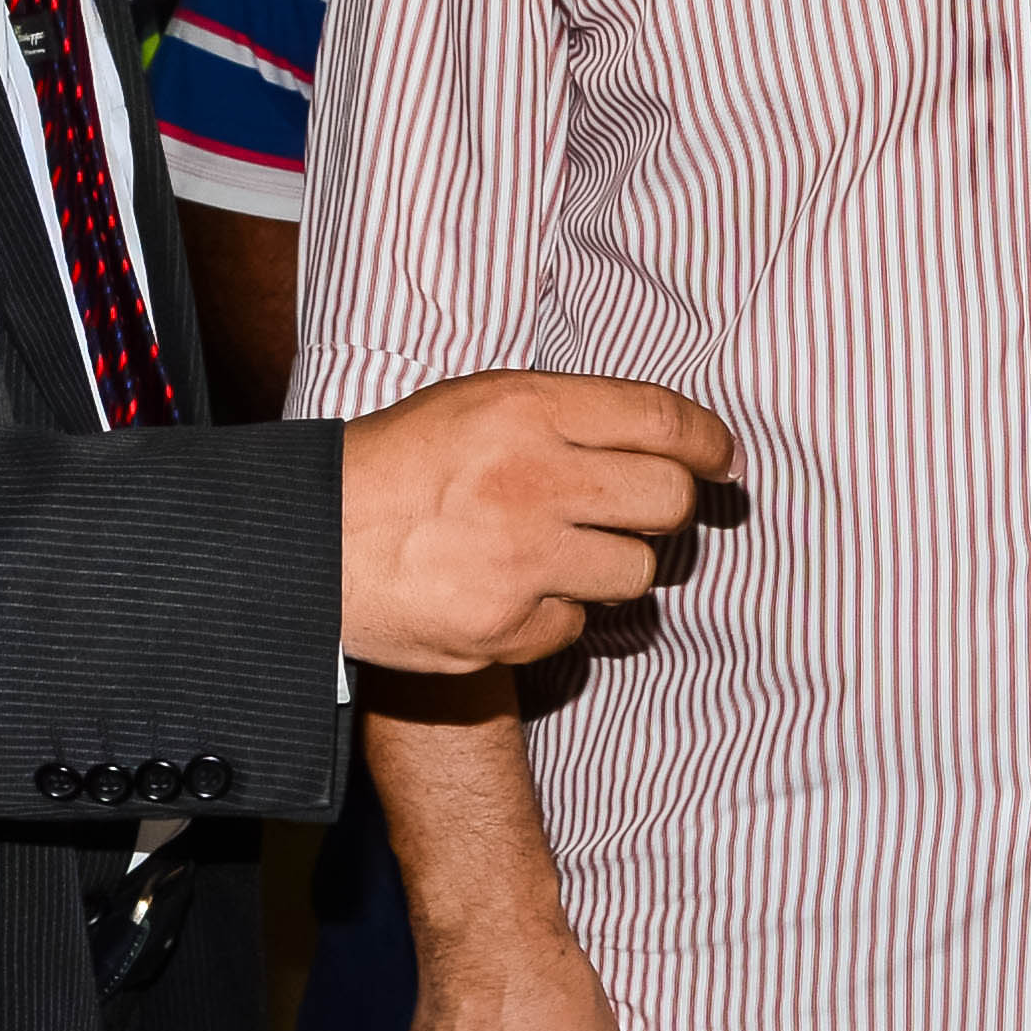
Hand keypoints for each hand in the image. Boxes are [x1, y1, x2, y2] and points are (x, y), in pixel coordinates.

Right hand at [338, 369, 735, 670]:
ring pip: (634, 573)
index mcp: (527, 409)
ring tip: (553, 552)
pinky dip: (552, 615)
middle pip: (669, 502)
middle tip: (636, 512)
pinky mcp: (505, 627)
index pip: (663, 420)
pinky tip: (507, 592)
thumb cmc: (398, 466)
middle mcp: (532, 480)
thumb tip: (672, 437)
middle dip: (664, 509)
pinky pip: (576, 626)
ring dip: (609, 566)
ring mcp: (521, 560)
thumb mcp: (476, 403)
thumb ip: (567, 414)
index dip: (709, 442)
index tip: (722, 459)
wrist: (308, 543)